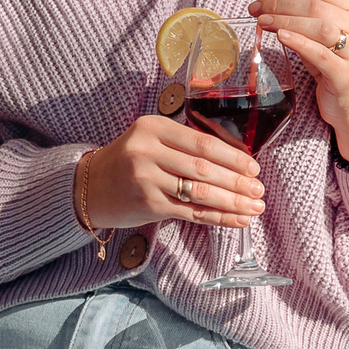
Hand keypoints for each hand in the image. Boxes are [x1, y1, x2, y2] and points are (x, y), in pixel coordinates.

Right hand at [80, 115, 264, 229]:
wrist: (89, 187)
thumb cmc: (129, 160)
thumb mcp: (151, 139)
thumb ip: (184, 144)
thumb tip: (235, 160)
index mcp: (153, 127)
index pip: (202, 143)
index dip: (232, 157)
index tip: (253, 167)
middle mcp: (147, 152)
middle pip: (204, 168)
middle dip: (237, 182)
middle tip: (259, 190)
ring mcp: (146, 180)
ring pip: (200, 192)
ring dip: (232, 202)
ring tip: (254, 207)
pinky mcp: (147, 206)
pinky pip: (190, 213)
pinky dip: (217, 218)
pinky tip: (236, 220)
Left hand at [254, 0, 348, 159]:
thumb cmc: (335, 64)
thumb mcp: (322, 35)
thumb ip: (303, 16)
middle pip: (317, 5)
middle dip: (281, 2)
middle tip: (256, 6)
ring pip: (320, 27)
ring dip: (285, 19)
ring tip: (262, 20)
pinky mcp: (347, 74)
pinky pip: (321, 54)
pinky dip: (299, 42)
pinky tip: (280, 36)